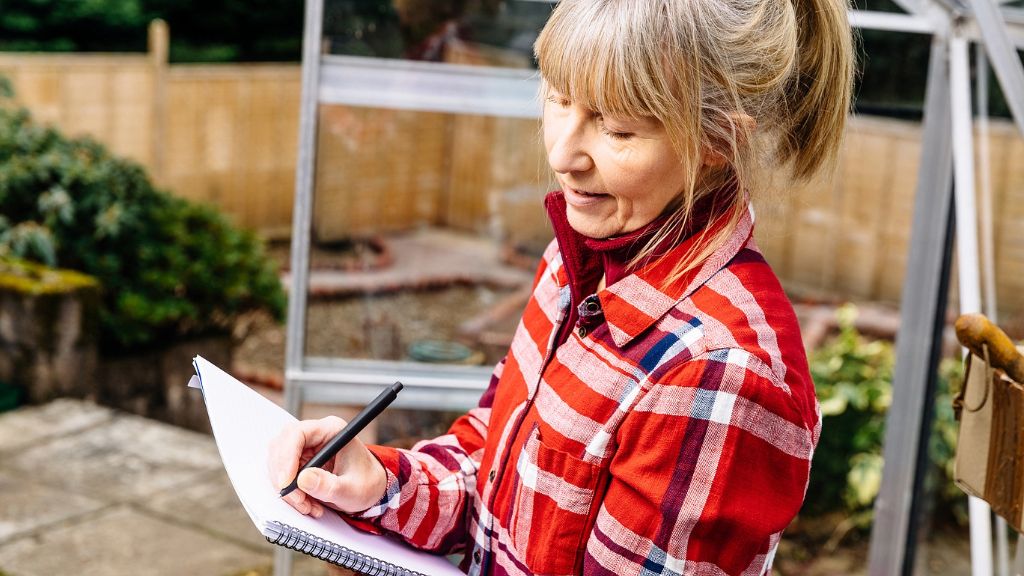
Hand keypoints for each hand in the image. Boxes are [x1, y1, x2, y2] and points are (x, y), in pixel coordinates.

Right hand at [268, 416, 387, 517]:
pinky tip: (307, 503)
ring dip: (288, 489)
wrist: (369, 488)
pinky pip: (282, 475)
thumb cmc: (366, 484)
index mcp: (331, 430)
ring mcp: (305, 447)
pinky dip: (290, 493)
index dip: (287, 457)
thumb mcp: (351, 490)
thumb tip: (303, 480)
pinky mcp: (299, 461)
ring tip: (308, 505)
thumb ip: (328, 485)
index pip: (297, 434)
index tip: (287, 482)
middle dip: (284, 477)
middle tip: (298, 500)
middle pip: (282, 447)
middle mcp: (315, 434)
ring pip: (278, 463)